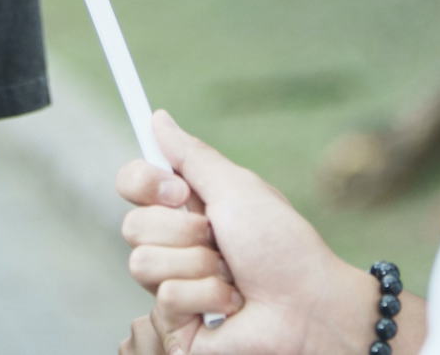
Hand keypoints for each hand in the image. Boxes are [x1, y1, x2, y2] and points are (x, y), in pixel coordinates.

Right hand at [114, 111, 385, 354]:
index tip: (179, 191)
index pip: (132, 184)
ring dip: (199, 266)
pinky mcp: (177, 323)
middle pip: (132, 226)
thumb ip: (191, 155)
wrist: (307, 304)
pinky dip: (206, 296)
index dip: (144, 184)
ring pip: (143, 263)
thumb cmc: (282, 244)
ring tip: (232, 276)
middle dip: (183, 230)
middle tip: (218, 238)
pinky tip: (230, 304)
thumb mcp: (237, 188)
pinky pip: (166, 299)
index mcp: (186, 206)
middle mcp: (173, 244)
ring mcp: (173, 284)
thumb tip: (157, 117)